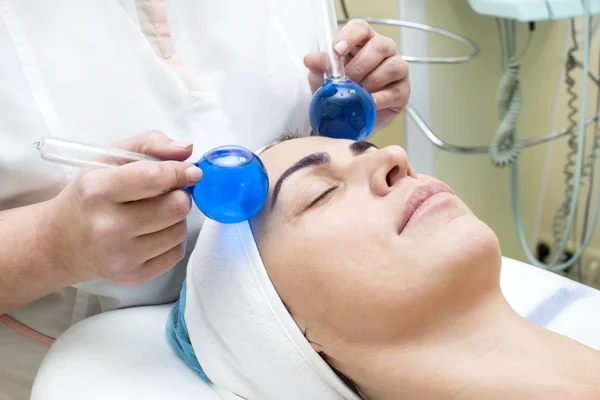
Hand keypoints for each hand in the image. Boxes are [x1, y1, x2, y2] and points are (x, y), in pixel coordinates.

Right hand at [45, 131, 201, 285]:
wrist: (61, 243)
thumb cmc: (90, 196)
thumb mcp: (109, 159)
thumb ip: (149, 144)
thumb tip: (187, 150)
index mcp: (98, 190)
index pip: (154, 177)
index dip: (181, 172)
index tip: (192, 172)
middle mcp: (108, 226)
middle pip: (175, 206)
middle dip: (179, 196)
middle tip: (167, 194)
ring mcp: (121, 255)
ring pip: (180, 230)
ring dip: (176, 218)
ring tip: (156, 214)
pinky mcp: (133, 275)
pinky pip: (176, 253)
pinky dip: (172, 240)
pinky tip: (153, 234)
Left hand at [304, 18, 409, 132]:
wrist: (348, 122)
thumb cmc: (339, 94)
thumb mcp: (323, 80)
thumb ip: (320, 68)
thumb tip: (311, 59)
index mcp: (362, 42)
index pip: (360, 28)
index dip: (350, 36)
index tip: (337, 51)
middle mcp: (383, 51)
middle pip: (380, 46)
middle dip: (360, 65)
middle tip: (347, 81)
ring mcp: (396, 70)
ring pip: (393, 66)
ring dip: (372, 81)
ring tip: (358, 94)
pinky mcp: (402, 92)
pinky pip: (395, 91)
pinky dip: (380, 98)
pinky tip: (369, 103)